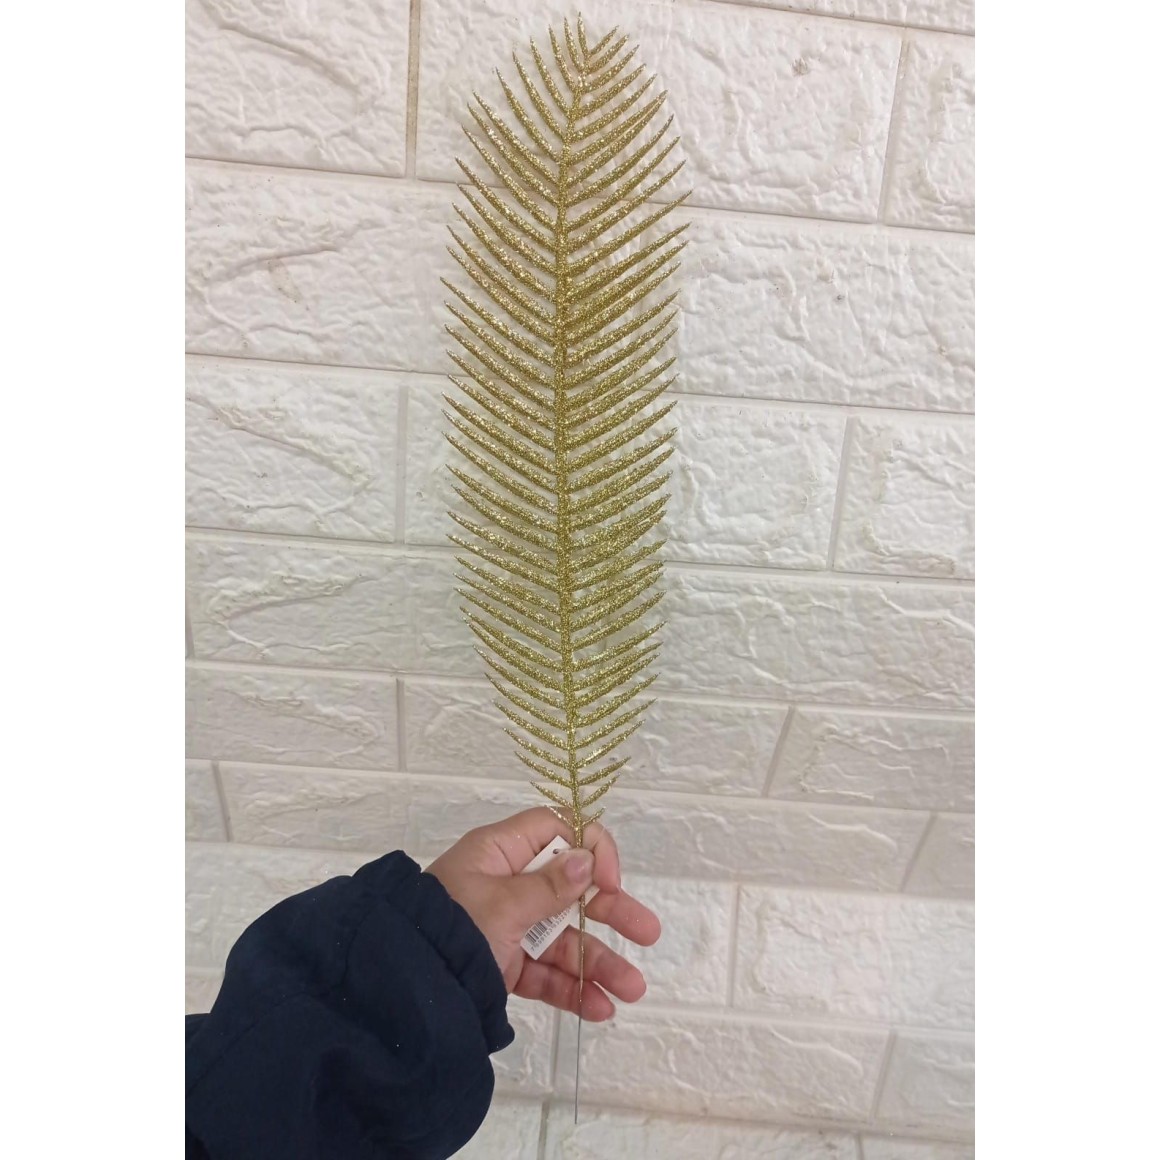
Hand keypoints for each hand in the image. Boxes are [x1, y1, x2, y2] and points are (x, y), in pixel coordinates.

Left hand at [426, 807, 660, 1020]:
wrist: (402, 989)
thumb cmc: (452, 928)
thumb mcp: (502, 904)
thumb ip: (549, 887)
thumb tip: (588, 858)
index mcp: (499, 852)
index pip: (556, 831)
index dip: (589, 849)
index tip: (608, 881)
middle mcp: (506, 884)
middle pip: (570, 890)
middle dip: (610, 912)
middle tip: (648, 932)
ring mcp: (506, 927)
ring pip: (562, 938)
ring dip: (598, 962)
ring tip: (632, 990)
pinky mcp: (503, 966)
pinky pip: (545, 972)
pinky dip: (571, 989)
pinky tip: (600, 1008)